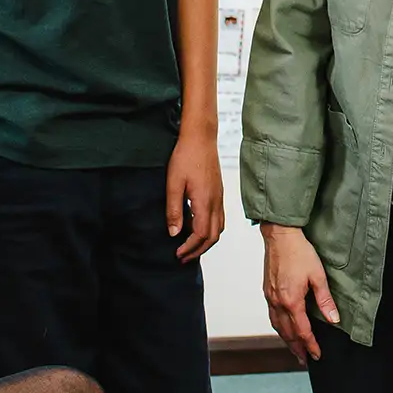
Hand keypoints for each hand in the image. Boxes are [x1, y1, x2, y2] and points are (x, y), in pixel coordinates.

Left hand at [166, 129, 224, 260]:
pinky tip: (195, 224)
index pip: (201, 235)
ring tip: (189, 244)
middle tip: (182, 256)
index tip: (177, 253)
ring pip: (218, 227)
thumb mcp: (173, 183)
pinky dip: (209, 228)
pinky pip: (218, 217)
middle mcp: (216, 202)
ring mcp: (219, 196)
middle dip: (198, 250)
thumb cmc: (186, 156)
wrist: (201, 136)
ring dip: (205, 240)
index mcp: (205, 202)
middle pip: (213, 236)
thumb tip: (174, 233)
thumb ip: (174, 210)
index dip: (189, 248)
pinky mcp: (218, 191)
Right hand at [261, 224, 338, 364]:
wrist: (280, 235)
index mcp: (291, 301)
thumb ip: (325, 300)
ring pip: (277, 327)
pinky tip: (283, 327)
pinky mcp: (267, 290)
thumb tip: (333, 319)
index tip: (317, 355)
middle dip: (298, 349)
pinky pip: (272, 316)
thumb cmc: (299, 251)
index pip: (302, 331)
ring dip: (287, 341)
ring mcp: (270, 297)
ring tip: (295, 349)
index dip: (311, 345)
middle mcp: (278, 302)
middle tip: (305, 359)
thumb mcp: (318, 275)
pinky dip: (278, 327)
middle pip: (288, 334)